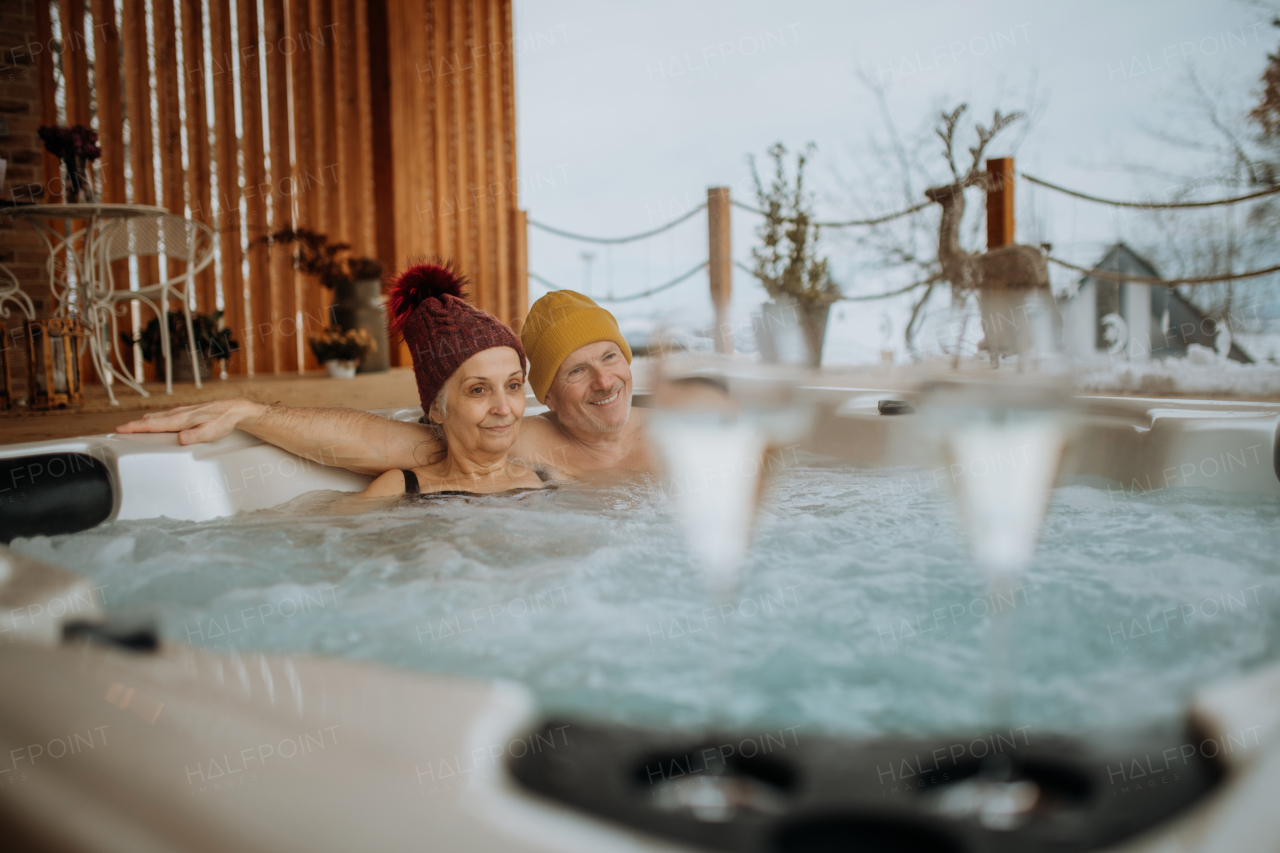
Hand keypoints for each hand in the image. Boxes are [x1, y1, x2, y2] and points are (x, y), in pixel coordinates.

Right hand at [116, 398, 258, 444]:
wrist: (233, 409)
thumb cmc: (222, 421)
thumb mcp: (211, 432)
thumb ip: (195, 436)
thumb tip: (180, 439)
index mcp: (181, 420)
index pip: (154, 425)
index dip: (136, 427)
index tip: (121, 429)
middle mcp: (178, 413)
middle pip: (151, 420)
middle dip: (134, 425)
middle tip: (119, 430)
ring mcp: (182, 411)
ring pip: (158, 416)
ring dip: (143, 422)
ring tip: (131, 427)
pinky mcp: (186, 412)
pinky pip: (165, 416)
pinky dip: (154, 419)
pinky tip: (154, 422)